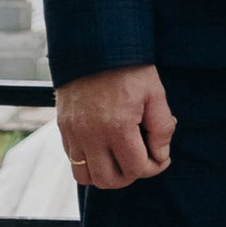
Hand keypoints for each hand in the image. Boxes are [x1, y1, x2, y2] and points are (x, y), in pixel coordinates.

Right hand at [56, 63, 176, 189]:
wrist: (93, 46)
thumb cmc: (128, 68)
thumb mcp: (155, 92)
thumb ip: (162, 128)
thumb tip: (161, 156)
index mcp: (117, 126)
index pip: (136, 168)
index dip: (153, 168)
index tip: (160, 157)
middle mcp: (91, 135)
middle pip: (109, 180)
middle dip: (130, 176)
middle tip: (141, 160)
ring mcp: (74, 133)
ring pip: (86, 177)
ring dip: (107, 174)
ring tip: (121, 159)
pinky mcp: (63, 128)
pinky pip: (73, 161)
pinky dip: (90, 163)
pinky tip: (105, 148)